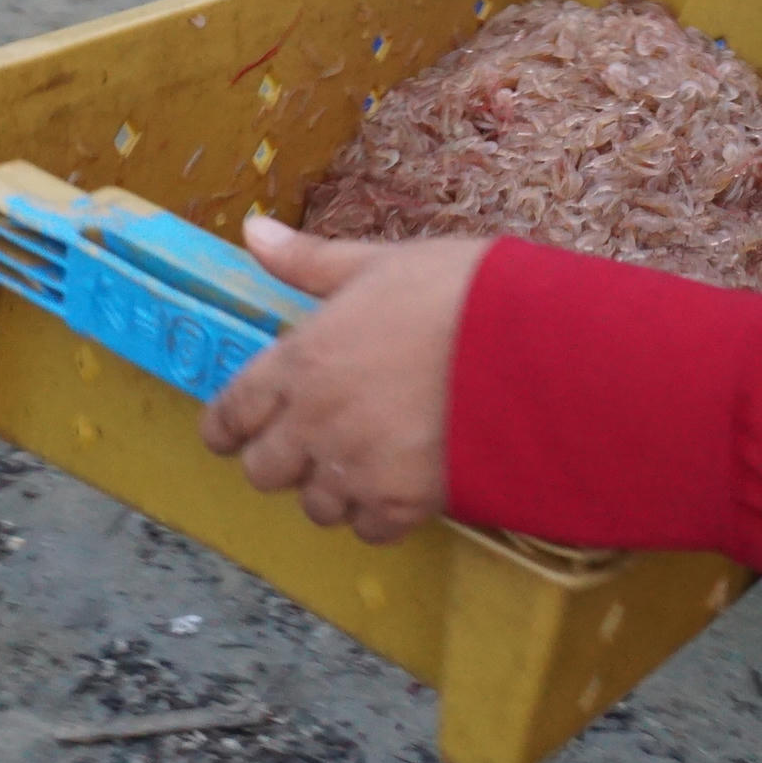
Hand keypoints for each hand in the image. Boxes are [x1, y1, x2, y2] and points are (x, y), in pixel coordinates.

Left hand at [196, 219, 489, 543]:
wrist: (533, 346)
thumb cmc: (457, 291)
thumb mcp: (380, 263)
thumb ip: (310, 262)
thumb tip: (252, 233)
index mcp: (301, 361)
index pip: (231, 414)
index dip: (228, 427)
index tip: (235, 430)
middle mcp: (316, 423)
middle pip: (264, 472)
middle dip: (282, 458)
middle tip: (312, 439)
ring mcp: (358, 469)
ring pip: (316, 507)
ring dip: (331, 488)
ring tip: (362, 461)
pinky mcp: (404, 502)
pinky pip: (369, 529)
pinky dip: (377, 513)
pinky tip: (399, 484)